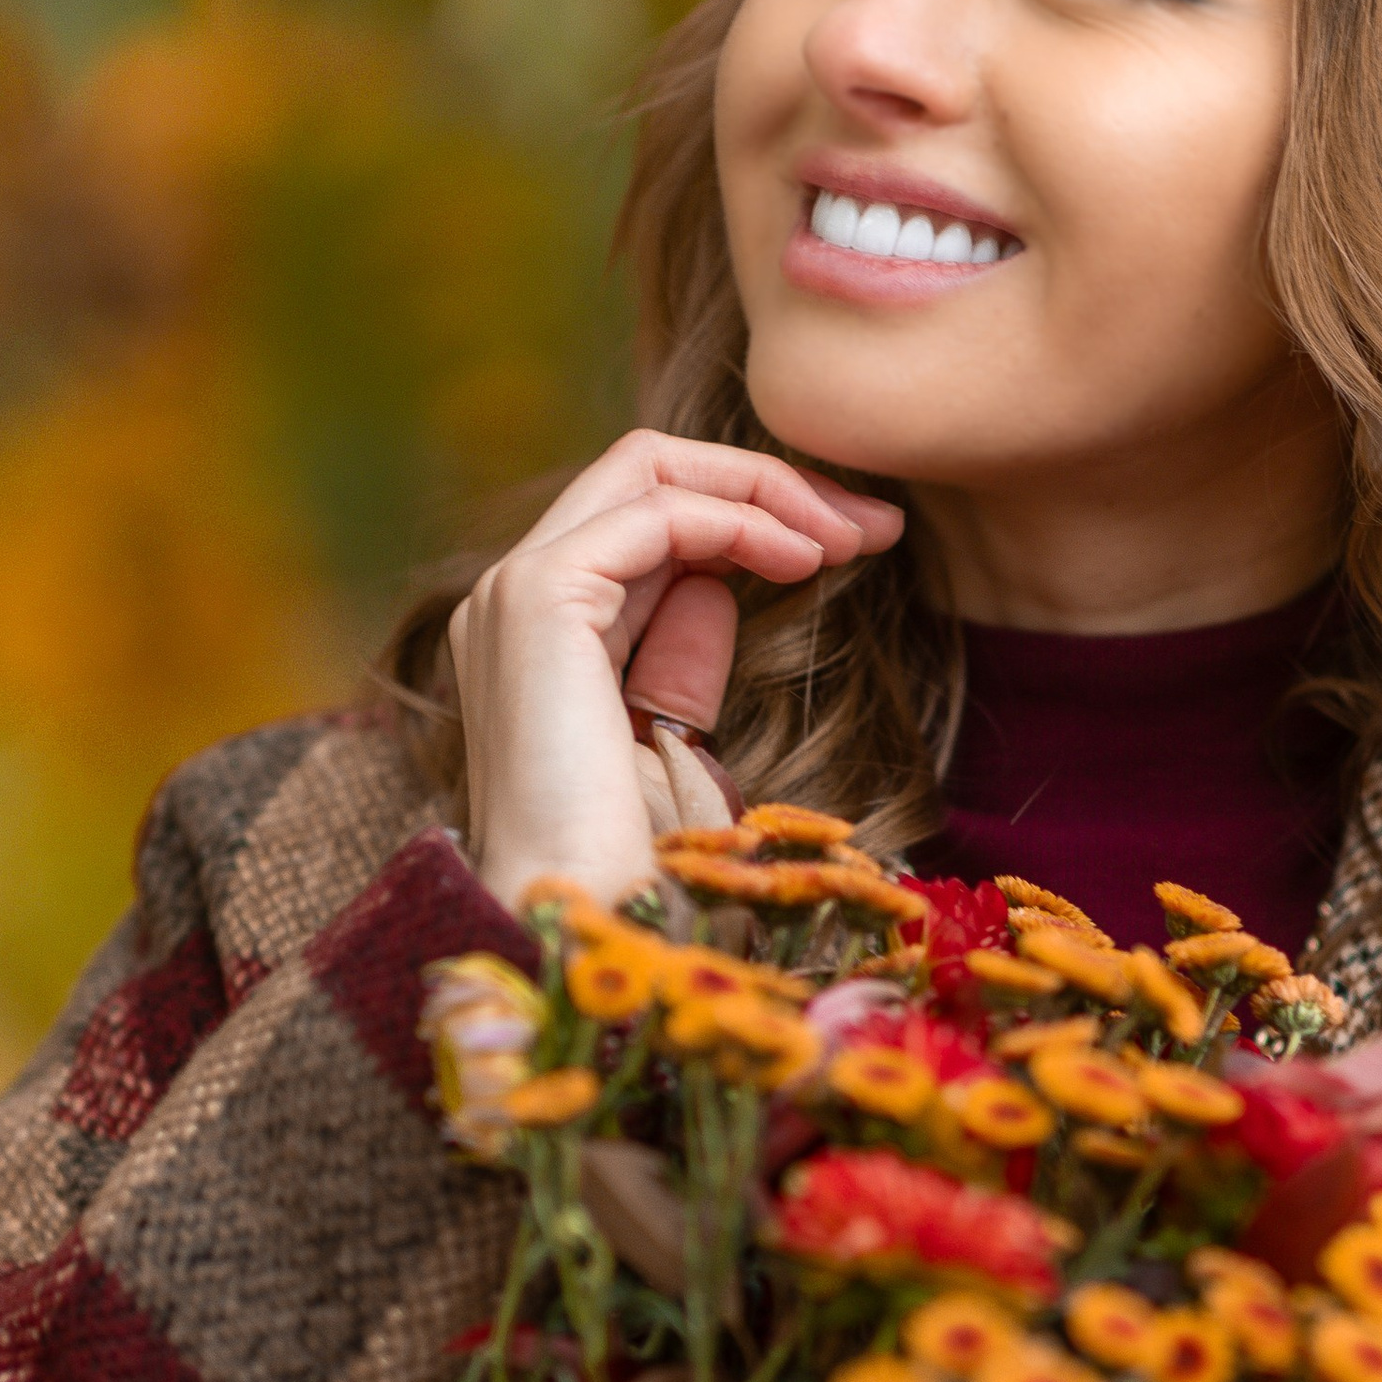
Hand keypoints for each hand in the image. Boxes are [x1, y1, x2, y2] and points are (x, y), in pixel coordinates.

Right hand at [448, 430, 903, 907]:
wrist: (576, 911)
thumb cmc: (626, 857)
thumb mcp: (667, 738)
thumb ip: (679, 660)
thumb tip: (721, 588)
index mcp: (536, 628)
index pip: (647, 518)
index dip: (753, 513)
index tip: (852, 544)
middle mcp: (510, 593)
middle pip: (647, 470)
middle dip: (770, 481)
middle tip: (871, 523)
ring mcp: (514, 588)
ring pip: (650, 470)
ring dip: (768, 492)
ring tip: (850, 538)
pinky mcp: (538, 596)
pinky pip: (657, 514)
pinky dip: (741, 520)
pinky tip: (804, 560)